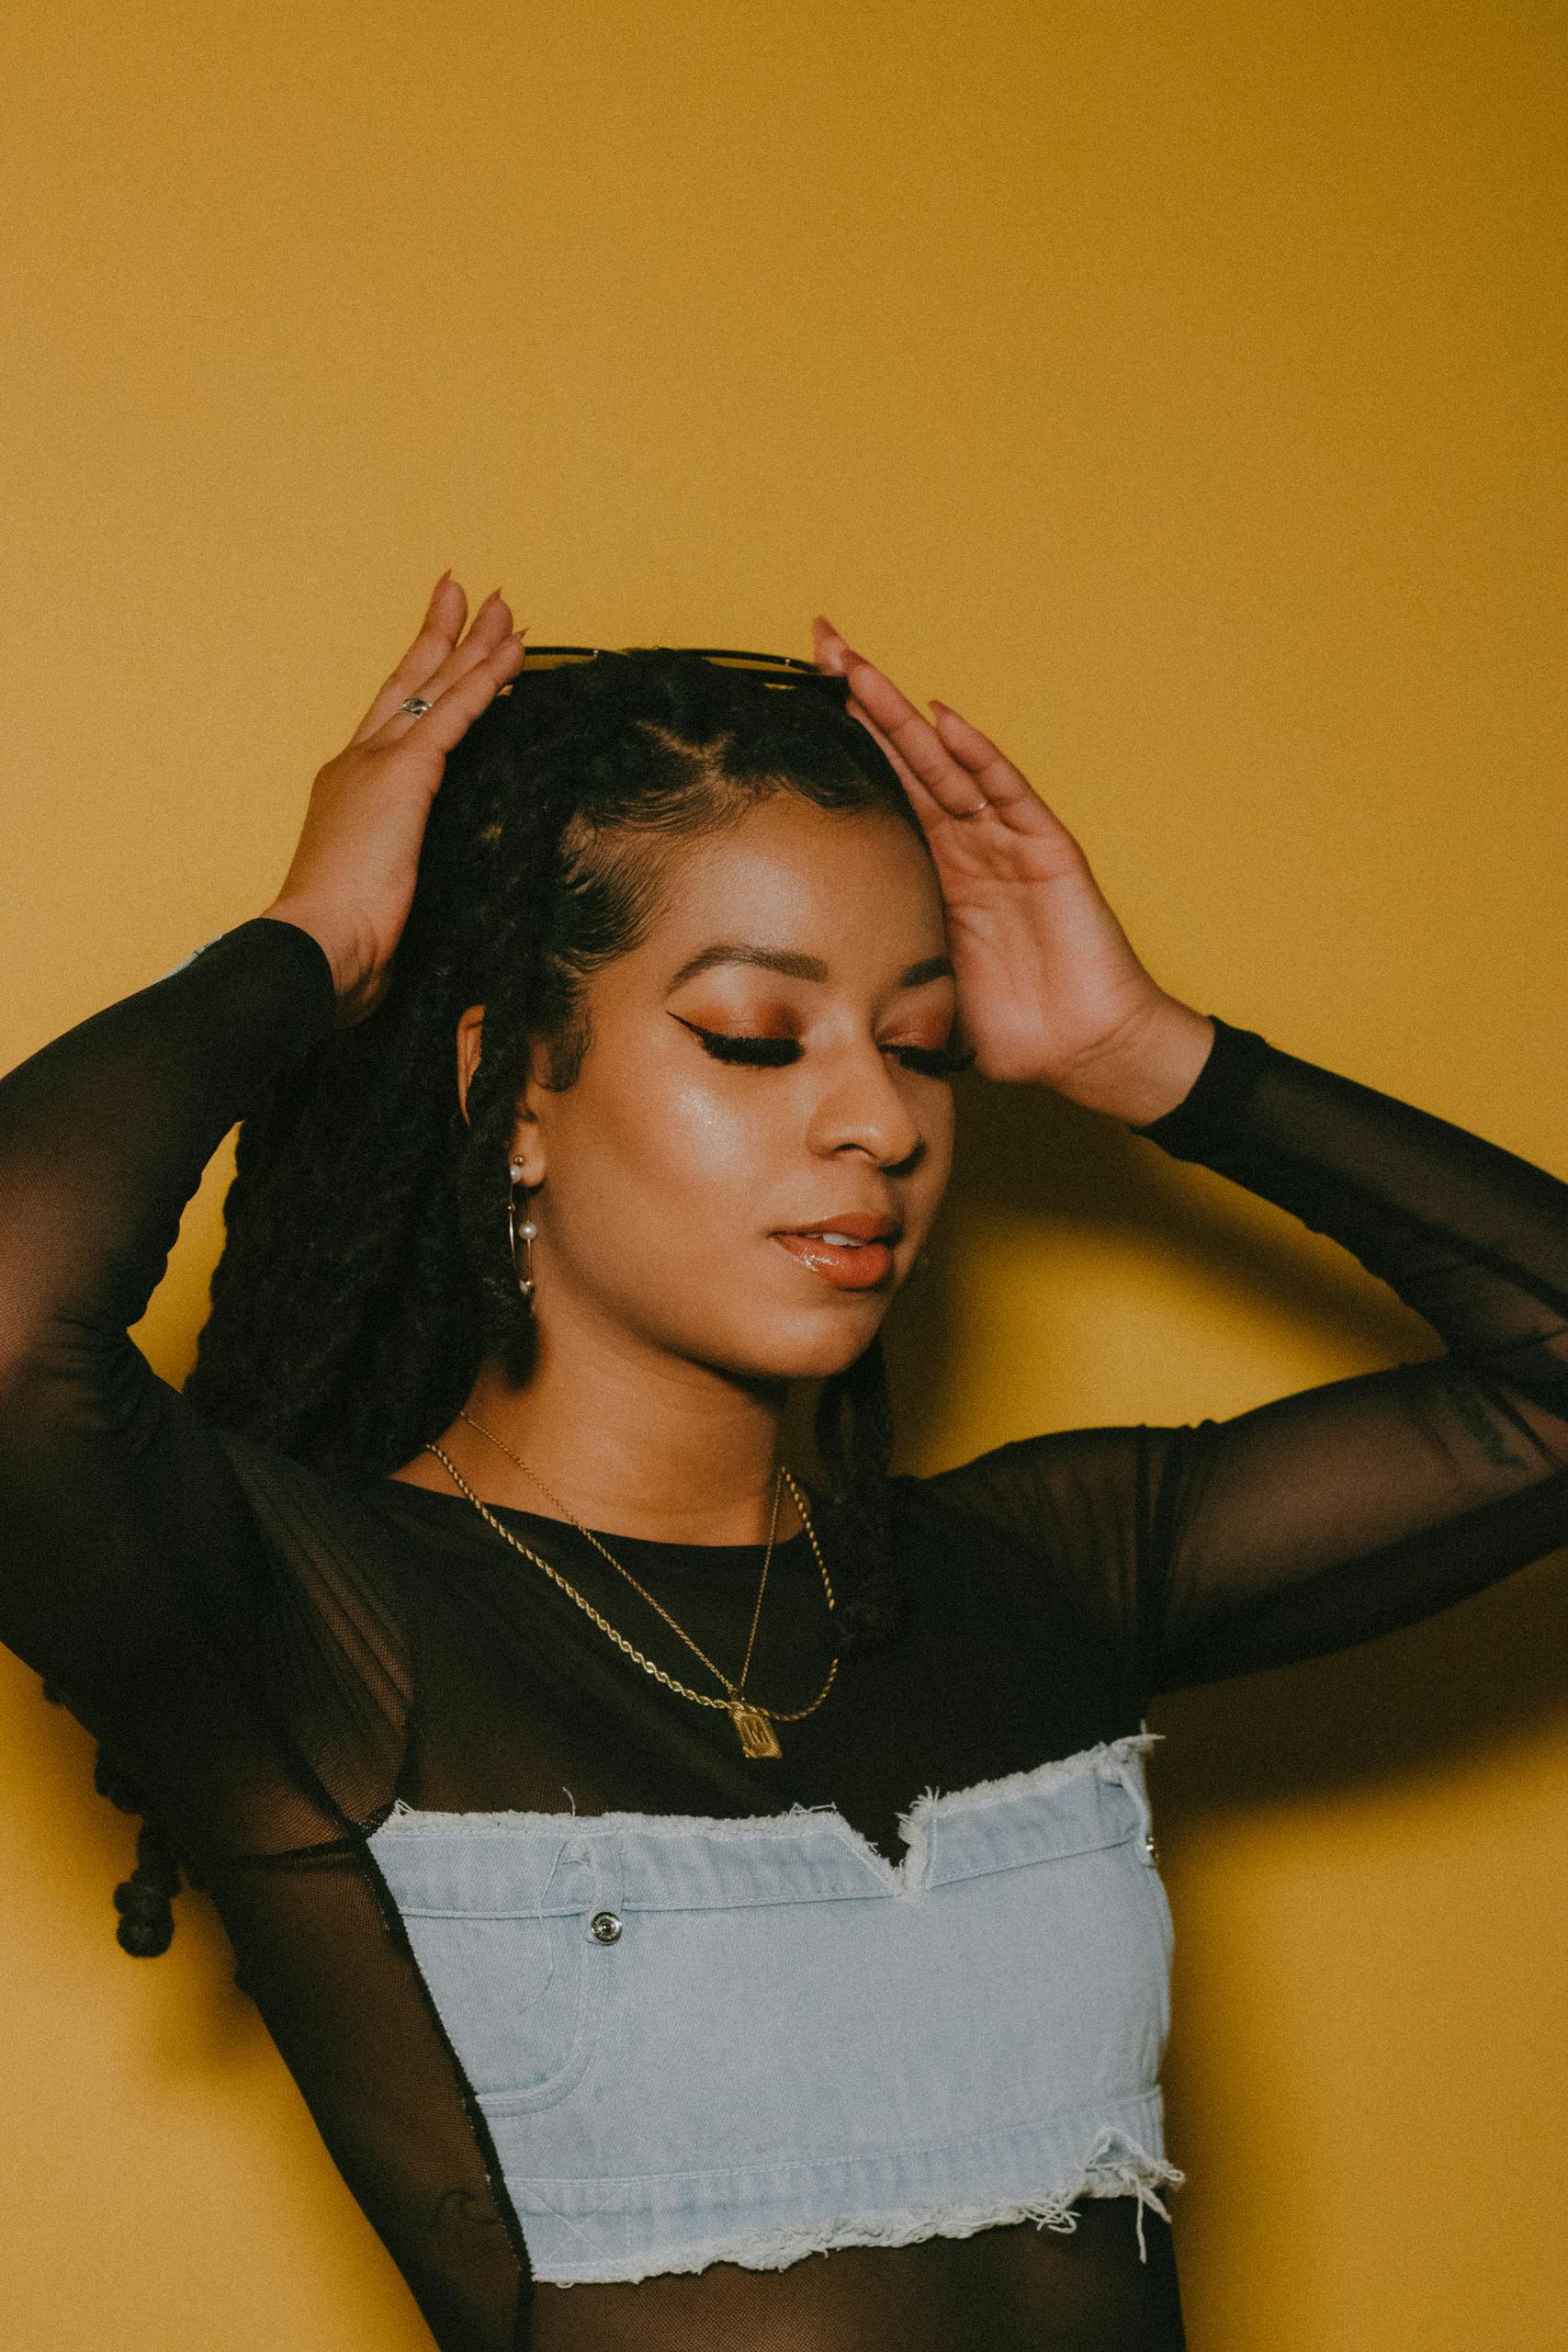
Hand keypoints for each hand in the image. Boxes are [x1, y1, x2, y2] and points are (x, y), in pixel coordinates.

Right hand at [263, 575, 525, 1025]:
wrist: (317, 945)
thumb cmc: (338, 937)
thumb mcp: (371, 889)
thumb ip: (392, 865)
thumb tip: (406, 880)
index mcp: (348, 787)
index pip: (392, 719)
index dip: (415, 679)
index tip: (437, 644)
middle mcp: (359, 762)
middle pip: (410, 685)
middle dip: (440, 636)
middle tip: (465, 591)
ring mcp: (379, 764)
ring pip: (438, 688)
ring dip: (475, 646)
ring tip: (504, 608)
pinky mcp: (406, 775)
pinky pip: (456, 714)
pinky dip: (486, 680)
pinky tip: (511, 653)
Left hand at [810, 616, 1213, 1117]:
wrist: (1085, 1050)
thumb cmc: (1012, 1028)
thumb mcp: (923, 993)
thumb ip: (877, 969)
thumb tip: (799, 991)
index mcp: (932, 871)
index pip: (880, 791)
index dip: (844, 744)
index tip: (794, 698)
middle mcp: (966, 843)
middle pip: (905, 758)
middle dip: (863, 701)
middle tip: (820, 643)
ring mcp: (1006, 841)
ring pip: (947, 764)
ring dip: (904, 717)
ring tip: (860, 669)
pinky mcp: (1047, 850)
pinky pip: (1008, 794)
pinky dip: (978, 756)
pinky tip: (945, 721)